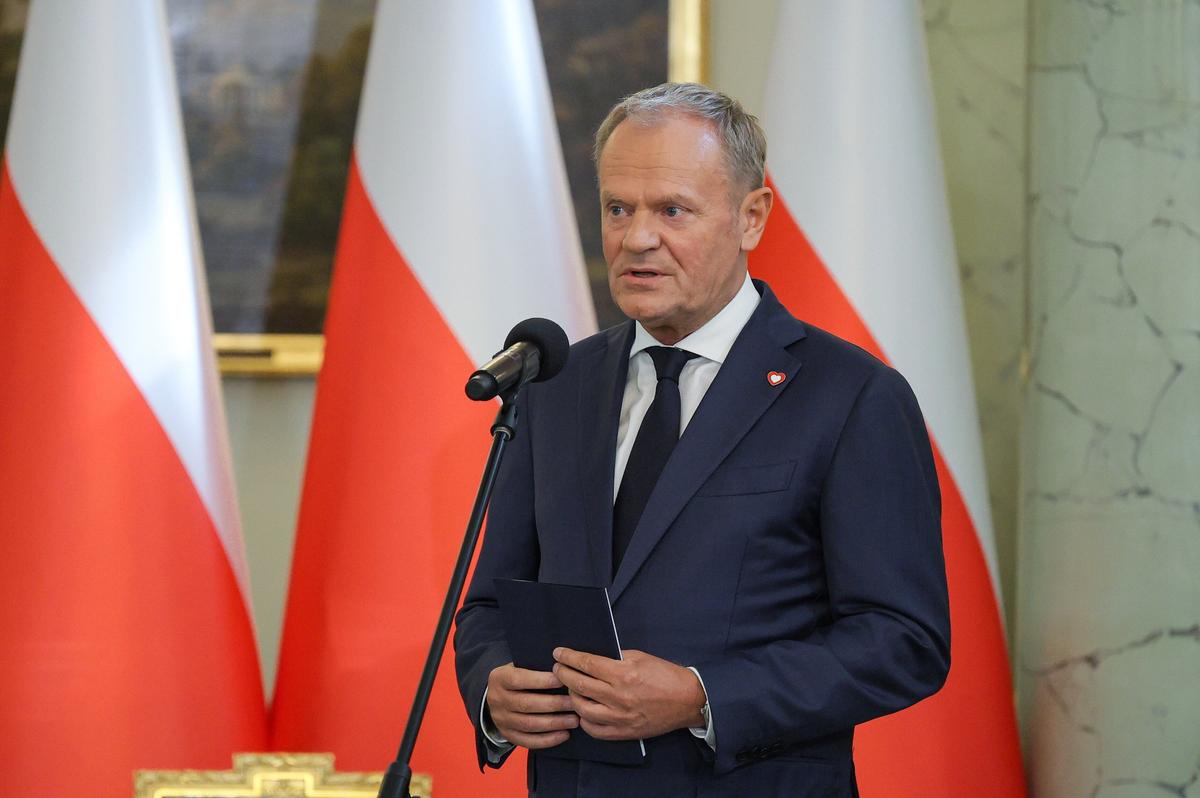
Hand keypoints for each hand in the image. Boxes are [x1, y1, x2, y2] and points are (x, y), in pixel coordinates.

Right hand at [485, 663, 578, 749]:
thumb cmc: (518, 677)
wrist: (498, 696)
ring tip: (574, 720)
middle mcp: (497, 700)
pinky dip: (548, 740)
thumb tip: (563, 670)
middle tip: (574, 703)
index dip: (541, 681)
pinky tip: (564, 734)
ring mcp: (501, 719)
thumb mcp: (520, 666)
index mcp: (499, 678)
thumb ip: (536, 667)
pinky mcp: (508, 735)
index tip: (562, 680)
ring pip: (529, 724)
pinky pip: (528, 741)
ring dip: (554, 723)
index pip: (519, 679)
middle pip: (526, 704)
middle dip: (554, 704)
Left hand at [552, 647, 705, 740]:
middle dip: (563, 674)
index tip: (558, 652)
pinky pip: (594, 729)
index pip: (587, 664)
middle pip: (579, 685)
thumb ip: (614, 658)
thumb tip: (591, 658)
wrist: (687, 700)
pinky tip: (583, 710)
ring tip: (570, 688)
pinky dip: (584, 719)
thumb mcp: (640, 657)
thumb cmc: (665, 675)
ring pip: (582, 709)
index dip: (569, 657)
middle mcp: (618, 697)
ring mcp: (619, 718)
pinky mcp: (623, 733)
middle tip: (557, 668)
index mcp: (623, 674)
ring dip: (571, 696)